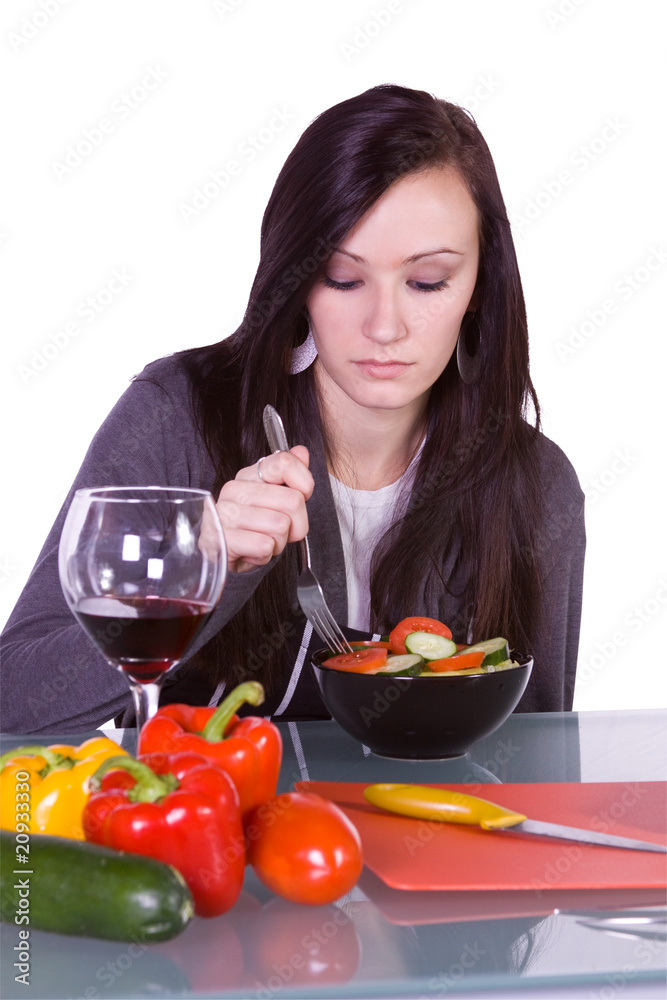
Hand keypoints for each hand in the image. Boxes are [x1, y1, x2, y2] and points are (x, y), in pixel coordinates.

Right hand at [216, 446, 312, 572]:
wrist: (223, 556)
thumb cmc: (253, 529)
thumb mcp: (275, 500)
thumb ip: (289, 475)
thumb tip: (301, 452)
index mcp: (250, 475)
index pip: (284, 462)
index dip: (304, 484)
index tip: (301, 497)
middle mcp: (235, 489)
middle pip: (292, 500)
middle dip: (296, 524)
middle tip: (280, 530)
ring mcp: (225, 512)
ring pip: (280, 525)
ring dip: (278, 542)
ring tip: (263, 540)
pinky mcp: (222, 538)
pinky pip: (264, 545)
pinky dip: (265, 555)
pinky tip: (252, 551)